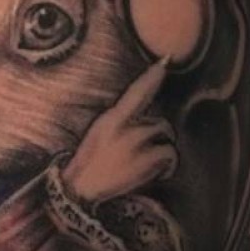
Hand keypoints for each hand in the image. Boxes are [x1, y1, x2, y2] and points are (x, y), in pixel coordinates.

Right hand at [61, 60, 177, 204]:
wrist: (79, 190)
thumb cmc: (90, 163)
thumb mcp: (99, 134)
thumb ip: (119, 122)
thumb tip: (144, 121)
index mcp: (111, 118)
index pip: (135, 92)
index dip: (151, 77)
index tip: (165, 61)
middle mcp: (124, 126)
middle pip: (159, 122)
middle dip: (158, 137)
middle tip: (144, 155)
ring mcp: (135, 142)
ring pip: (166, 137)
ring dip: (163, 152)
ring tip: (148, 166)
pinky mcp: (146, 160)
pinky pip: (170, 155)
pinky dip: (168, 166)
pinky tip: (156, 174)